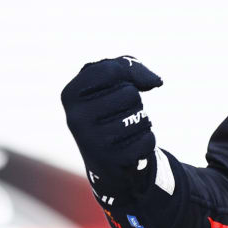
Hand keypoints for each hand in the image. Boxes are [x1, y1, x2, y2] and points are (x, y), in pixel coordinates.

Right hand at [61, 56, 163, 206]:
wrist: (105, 160)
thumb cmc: (110, 111)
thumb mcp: (110, 81)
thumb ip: (129, 67)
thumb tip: (156, 81)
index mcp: (71, 94)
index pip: (110, 70)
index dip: (127, 76)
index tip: (121, 86)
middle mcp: (76, 118)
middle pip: (129, 94)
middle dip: (134, 102)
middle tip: (120, 114)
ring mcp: (92, 141)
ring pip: (141, 116)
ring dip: (141, 121)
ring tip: (124, 131)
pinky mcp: (112, 161)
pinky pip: (147, 139)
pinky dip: (146, 140)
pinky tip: (130, 147)